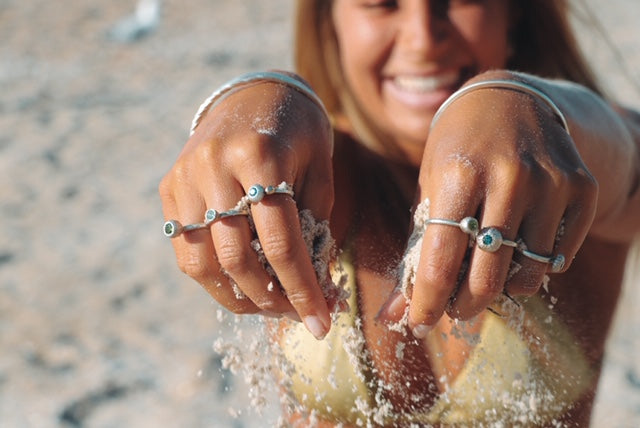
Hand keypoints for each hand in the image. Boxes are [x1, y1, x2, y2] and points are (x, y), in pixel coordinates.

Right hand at [159, 79, 334, 338]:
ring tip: (266, 306)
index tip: (320, 323)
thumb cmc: (299, 132)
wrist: (255, 92)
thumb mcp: (320, 169)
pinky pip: (185, 247)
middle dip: (270, 299)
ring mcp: (185, 176)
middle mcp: (215, 166)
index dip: (302, 290)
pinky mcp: (170, 185)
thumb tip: (310, 285)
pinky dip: (211, 276)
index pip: (281, 243)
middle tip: (294, 315)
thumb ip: (314, 224)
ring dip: (235, 296)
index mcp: (260, 157)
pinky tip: (239, 282)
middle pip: (237, 258)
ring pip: (201, 262)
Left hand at [379, 77, 597, 335]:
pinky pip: (559, 256)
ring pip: (528, 273)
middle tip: (454, 310)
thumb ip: (415, 250)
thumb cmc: (457, 149)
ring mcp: (551, 181)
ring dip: (503, 289)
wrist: (510, 101)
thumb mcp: (428, 187)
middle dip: (464, 307)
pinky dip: (536, 267)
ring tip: (486, 275)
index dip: (426, 301)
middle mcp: (509, 177)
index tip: (419, 323)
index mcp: (458, 174)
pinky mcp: (582, 187)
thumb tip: (392, 315)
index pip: (440, 259)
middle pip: (487, 276)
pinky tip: (519, 251)